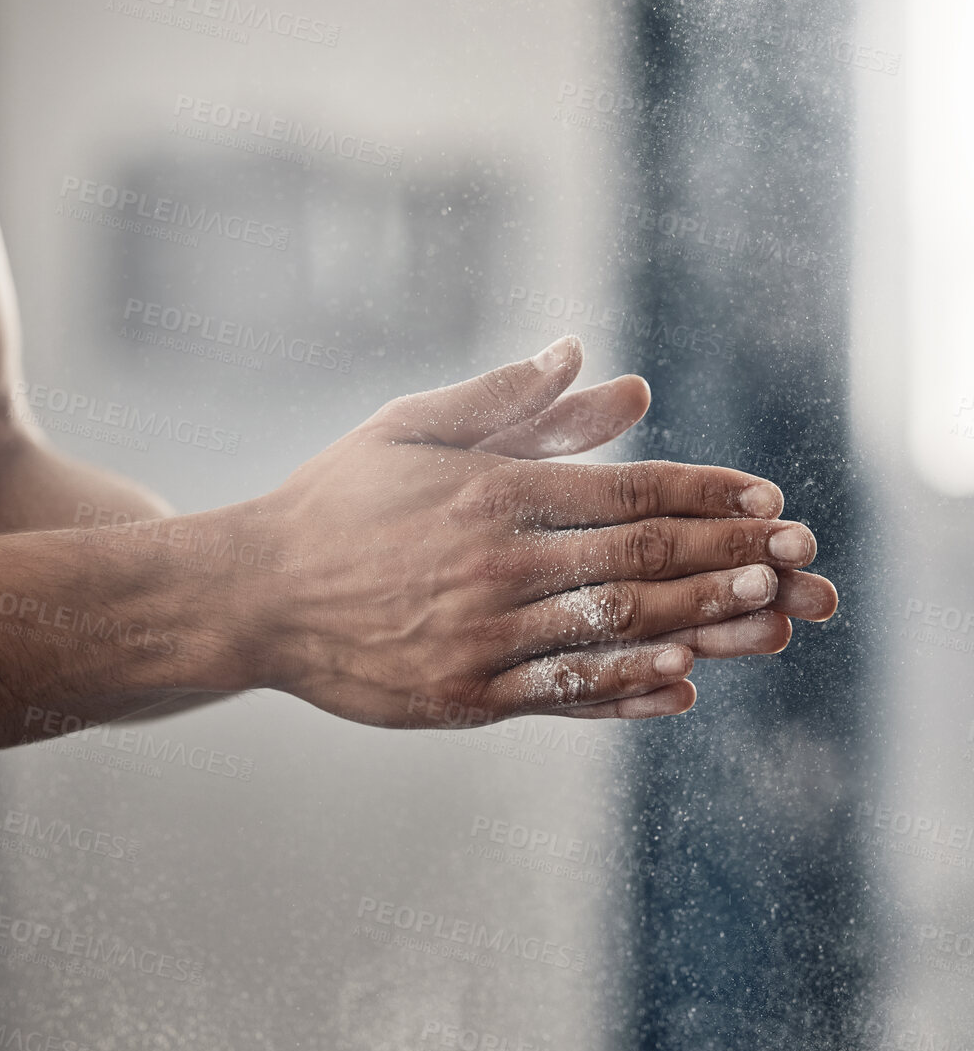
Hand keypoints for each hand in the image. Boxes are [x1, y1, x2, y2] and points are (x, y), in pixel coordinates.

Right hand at [242, 337, 836, 726]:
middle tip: (797, 557)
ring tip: (772, 615)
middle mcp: (495, 564)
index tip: (765, 498)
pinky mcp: (464, 697)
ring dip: (703, 622)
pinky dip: (626, 688)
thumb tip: (580, 352)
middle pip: (638, 561)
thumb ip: (502, 400)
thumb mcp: (409, 428)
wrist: (253, 596)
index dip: (704, 495)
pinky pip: (562, 693)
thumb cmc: (335, 502)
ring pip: (615, 629)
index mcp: (488, 492)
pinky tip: (681, 682)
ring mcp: (481, 637)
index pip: (624, 491)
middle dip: (727, 557)